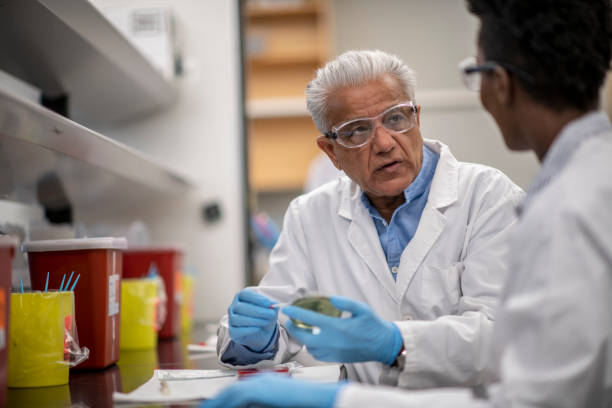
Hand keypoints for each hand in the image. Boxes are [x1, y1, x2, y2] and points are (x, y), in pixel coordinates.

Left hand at [201, 374, 341, 407]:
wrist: (322, 398)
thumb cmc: (306, 402)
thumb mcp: (278, 403)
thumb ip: (264, 403)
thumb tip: (250, 405)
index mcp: (267, 382)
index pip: (238, 389)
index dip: (223, 398)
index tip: (214, 404)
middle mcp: (262, 379)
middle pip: (232, 389)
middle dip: (216, 400)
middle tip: (204, 407)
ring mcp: (262, 382)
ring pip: (231, 392)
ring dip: (217, 402)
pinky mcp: (261, 389)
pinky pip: (236, 398)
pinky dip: (225, 404)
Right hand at [228, 289, 277, 351]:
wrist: (261, 332)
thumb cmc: (263, 317)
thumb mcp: (270, 310)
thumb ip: (272, 307)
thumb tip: (274, 305)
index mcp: (242, 296)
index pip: (246, 294)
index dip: (257, 298)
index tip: (268, 303)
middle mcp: (234, 306)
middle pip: (242, 307)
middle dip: (258, 311)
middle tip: (271, 314)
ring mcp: (232, 319)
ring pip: (238, 319)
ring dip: (254, 320)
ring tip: (266, 321)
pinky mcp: (232, 331)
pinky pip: (236, 330)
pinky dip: (248, 330)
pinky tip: (258, 328)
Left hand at [282, 295, 401, 364]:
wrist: (384, 346)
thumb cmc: (374, 326)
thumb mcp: (363, 309)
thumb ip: (345, 302)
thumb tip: (330, 299)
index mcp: (338, 328)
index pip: (310, 320)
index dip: (296, 313)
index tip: (287, 309)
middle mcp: (333, 342)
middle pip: (304, 337)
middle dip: (293, 328)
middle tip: (290, 319)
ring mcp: (333, 353)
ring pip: (308, 347)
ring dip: (301, 338)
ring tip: (299, 328)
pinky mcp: (336, 359)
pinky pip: (316, 355)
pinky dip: (310, 347)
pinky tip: (312, 339)